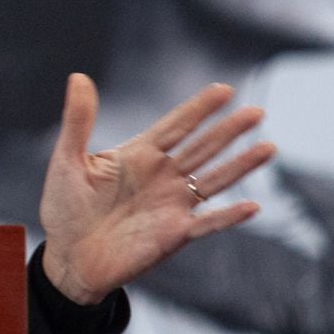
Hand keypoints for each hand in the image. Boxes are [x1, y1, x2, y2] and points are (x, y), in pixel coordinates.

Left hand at [37, 75, 275, 305]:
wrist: (66, 257)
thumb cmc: (64, 207)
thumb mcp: (67, 159)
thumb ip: (78, 121)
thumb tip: (78, 77)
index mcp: (138, 155)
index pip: (176, 126)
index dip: (199, 108)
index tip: (224, 89)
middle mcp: (161, 176)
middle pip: (202, 148)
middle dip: (228, 130)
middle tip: (256, 111)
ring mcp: (171, 205)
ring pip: (213, 181)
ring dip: (240, 166)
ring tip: (269, 148)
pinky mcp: (173, 235)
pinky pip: (207, 224)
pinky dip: (228, 217)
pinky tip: (252, 207)